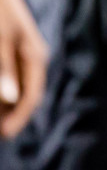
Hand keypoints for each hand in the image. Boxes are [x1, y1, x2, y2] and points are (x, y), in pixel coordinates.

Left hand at [0, 0, 46, 138]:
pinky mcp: (11, 50)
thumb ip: (4, 69)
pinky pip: (9, 75)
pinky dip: (2, 86)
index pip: (32, 95)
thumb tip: (9, 99)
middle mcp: (32, 58)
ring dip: (4, 102)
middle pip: (24, 93)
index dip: (19, 116)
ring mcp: (22, 54)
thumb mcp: (0, 40)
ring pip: (15, 86)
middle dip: (10, 112)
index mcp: (36, 56)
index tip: (5, 134)